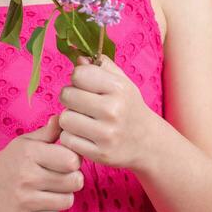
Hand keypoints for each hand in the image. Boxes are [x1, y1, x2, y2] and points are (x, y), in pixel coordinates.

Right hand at [0, 114, 84, 211]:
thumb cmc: (11, 161)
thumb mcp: (26, 142)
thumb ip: (48, 132)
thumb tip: (63, 118)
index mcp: (30, 153)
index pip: (72, 160)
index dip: (74, 160)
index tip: (65, 160)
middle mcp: (26, 176)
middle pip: (74, 182)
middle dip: (72, 179)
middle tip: (60, 176)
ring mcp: (24, 200)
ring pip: (67, 201)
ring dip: (63, 196)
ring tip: (50, 189)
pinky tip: (40, 203)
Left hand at [57, 54, 152, 169]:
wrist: (147, 142)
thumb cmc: (129, 107)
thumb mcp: (122, 82)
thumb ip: (101, 66)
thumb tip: (78, 57)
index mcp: (118, 88)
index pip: (79, 74)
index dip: (78, 79)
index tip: (86, 86)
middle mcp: (113, 110)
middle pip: (67, 95)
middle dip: (70, 98)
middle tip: (82, 104)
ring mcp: (106, 134)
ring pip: (64, 118)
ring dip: (69, 119)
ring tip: (83, 120)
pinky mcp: (99, 153)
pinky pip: (66, 139)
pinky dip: (71, 137)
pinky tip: (84, 135)